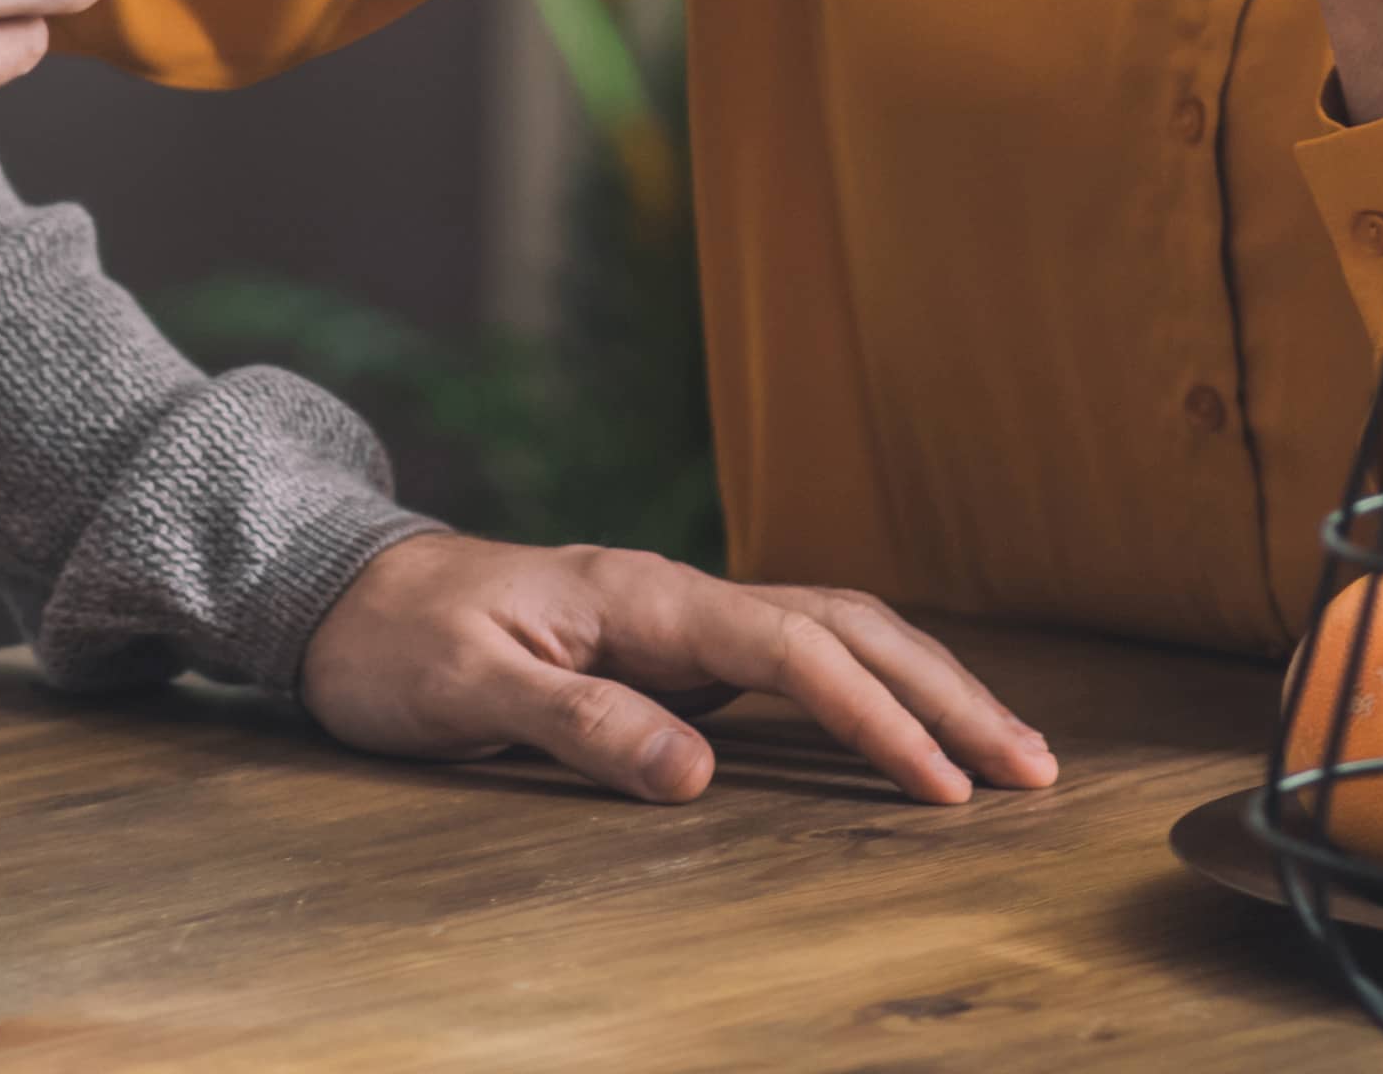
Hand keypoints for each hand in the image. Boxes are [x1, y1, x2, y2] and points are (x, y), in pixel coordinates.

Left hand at [296, 533, 1059, 807]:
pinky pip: (802, 662)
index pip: (795, 651)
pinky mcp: (679, 649)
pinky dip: (874, 690)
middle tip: (1034, 771)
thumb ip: (582, 726)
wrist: (348, 594)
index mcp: (646, 598)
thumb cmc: (401, 644)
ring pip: (838, 634)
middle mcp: (683, 598)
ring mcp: (686, 621)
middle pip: (850, 628)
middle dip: (948, 695)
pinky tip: (912, 731)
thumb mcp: (469, 692)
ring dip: (927, 686)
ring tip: (1006, 754)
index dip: (877, 718)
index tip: (944, 787)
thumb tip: (698, 775)